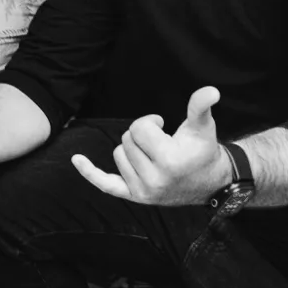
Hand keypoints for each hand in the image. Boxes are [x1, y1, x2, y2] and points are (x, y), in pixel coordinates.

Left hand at [71, 86, 227, 205]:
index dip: (150, 122)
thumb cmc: (202, 150)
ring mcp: (142, 191)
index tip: (163, 126)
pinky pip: (105, 184)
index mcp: (169, 161)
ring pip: (118, 154)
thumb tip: (211, 90)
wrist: (209, 183)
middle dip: (141, 135)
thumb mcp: (202, 127)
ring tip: (153, 154)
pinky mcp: (134, 197)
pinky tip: (76, 159)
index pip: (139, 128)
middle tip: (160, 141)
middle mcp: (154, 180)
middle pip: (127, 140)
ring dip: (132, 149)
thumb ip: (200, 106)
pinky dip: (90, 172)